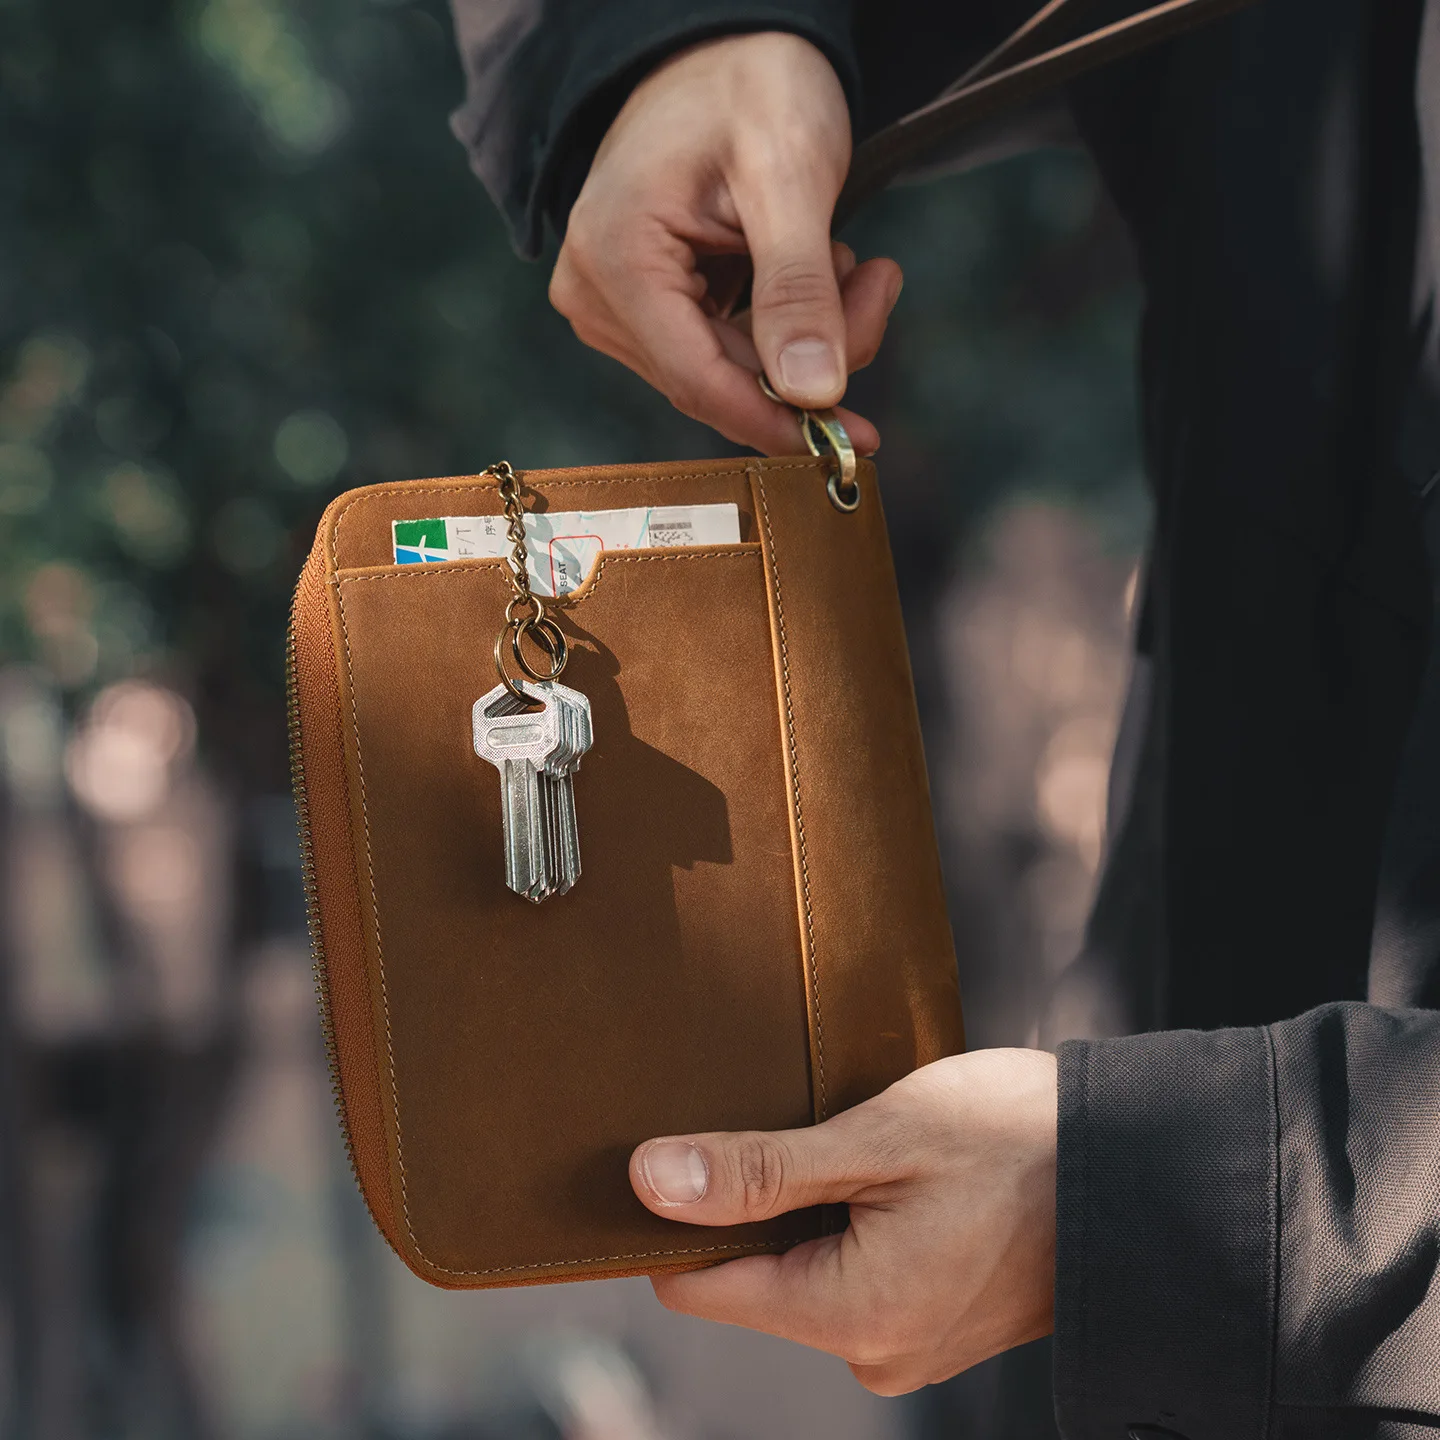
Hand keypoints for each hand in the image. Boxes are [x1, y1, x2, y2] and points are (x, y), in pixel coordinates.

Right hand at [550, 32, 903, 455]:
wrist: (719, 45)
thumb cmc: (748, 83)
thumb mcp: (788, 173)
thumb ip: (798, 287)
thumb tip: (812, 393)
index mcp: (615, 258)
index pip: (698, 380)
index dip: (778, 418)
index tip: (853, 440)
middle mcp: (597, 294)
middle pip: (720, 380)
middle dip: (812, 354)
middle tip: (878, 286)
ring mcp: (615, 305)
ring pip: (730, 371)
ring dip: (806, 334)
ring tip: (851, 262)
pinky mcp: (644, 308)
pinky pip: (726, 348)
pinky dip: (786, 322)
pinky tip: (817, 266)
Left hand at [629, 1049, 1057, 1395]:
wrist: (1139, 1169)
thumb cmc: (1016, 1141)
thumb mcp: (878, 1137)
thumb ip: (759, 1169)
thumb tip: (650, 1182)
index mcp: (851, 1315)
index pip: (700, 1285)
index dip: (676, 1215)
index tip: (687, 1147)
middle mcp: (872, 1352)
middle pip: (752, 1278)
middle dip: (756, 1203)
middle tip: (799, 1122)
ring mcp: (907, 1343)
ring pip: (805, 1270)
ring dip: (810, 1207)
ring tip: (861, 1144)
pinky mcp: (934, 1323)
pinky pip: (855, 1274)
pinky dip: (853, 1222)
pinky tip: (891, 1173)